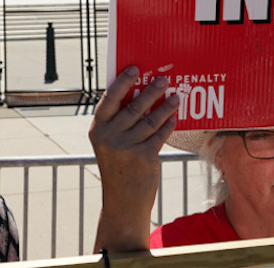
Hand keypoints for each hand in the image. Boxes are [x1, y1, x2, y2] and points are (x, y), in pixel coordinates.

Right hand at [89, 65, 178, 251]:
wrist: (123, 203)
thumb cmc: (119, 169)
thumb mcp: (110, 145)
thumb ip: (120, 123)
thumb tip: (141, 95)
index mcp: (97, 130)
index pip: (109, 99)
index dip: (122, 82)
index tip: (135, 68)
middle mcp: (109, 137)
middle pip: (133, 106)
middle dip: (151, 90)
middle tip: (164, 79)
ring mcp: (126, 147)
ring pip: (150, 120)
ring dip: (165, 106)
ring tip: (176, 97)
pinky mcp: (143, 157)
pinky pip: (160, 135)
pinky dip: (168, 125)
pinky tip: (175, 118)